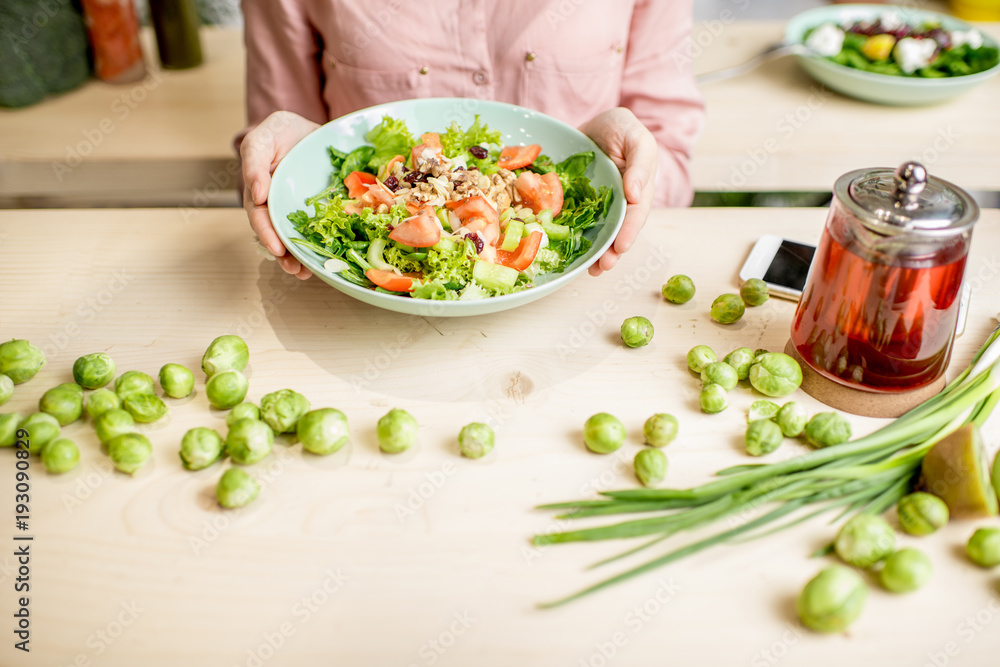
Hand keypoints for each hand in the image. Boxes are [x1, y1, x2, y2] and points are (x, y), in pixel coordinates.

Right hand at [241, 111, 320, 278]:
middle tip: (294, 269)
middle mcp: (277, 205)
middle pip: (277, 234)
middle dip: (284, 254)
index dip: (266, 233)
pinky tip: (326, 260)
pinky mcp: (320, 212)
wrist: (312, 130)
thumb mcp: (263, 137)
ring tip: (305, 273)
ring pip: (296, 237)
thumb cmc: (282, 132)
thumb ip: (254, 162)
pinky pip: (321, 231)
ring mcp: (298, 210)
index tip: (276, 248)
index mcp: (260, 191)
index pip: (258, 216)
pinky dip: (322, 246)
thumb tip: (257, 194)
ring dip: (300, 257)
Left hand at [579, 108, 657, 276]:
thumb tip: (635, 195)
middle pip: (619, 230)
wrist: (594, 123)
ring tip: (591, 269)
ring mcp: (601, 205)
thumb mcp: (637, 137)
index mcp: (640, 188)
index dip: (629, 231)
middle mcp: (622, 202)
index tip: (620, 247)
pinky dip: (574, 238)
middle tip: (602, 266)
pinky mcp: (580, 204)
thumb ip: (641, 163)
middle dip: (612, 251)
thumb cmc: (620, 128)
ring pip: (600, 232)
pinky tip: (568, 253)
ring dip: (596, 252)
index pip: (637, 213)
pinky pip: (578, 223)